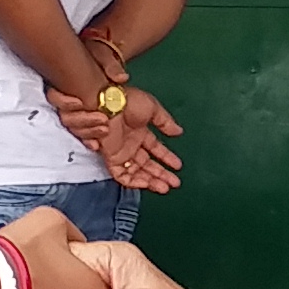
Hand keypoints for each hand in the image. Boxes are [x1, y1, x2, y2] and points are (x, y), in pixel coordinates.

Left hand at [52, 80, 186, 194]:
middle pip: (148, 164)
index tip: (177, 166)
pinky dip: (134, 182)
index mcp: (140, 132)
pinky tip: (147, 184)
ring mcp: (121, 152)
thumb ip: (166, 122)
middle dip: (161, 174)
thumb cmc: (128, 101)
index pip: (156, 149)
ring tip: (165, 187)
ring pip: (137, 172)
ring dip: (151, 181)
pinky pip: (122, 175)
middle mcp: (131, 144)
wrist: (109, 104)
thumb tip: (178, 132)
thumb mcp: (153, 108)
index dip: (167, 158)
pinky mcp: (112, 158)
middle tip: (174, 182)